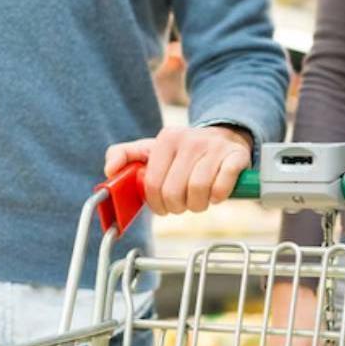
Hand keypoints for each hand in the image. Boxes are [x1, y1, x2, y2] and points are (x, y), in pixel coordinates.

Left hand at [105, 125, 252, 214]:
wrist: (222, 138)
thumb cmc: (183, 153)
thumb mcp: (152, 150)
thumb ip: (124, 156)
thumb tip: (109, 170)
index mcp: (167, 139)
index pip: (153, 184)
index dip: (157, 204)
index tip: (163, 207)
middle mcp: (190, 140)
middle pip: (175, 192)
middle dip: (177, 207)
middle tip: (182, 205)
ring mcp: (214, 147)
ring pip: (198, 191)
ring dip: (198, 205)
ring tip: (198, 200)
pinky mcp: (236, 156)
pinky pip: (222, 187)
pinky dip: (218, 197)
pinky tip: (216, 194)